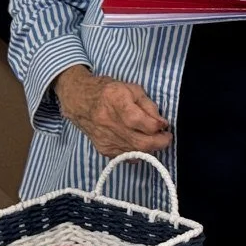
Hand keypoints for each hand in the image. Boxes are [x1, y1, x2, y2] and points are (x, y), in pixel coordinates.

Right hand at [54, 66, 171, 155]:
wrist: (79, 100)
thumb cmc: (108, 91)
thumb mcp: (132, 89)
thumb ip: (149, 106)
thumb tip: (161, 123)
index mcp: (117, 101)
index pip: (142, 122)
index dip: (158, 126)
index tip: (164, 125)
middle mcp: (109, 122)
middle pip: (141, 142)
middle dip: (160, 143)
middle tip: (166, 138)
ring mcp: (105, 138)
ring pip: (135, 152)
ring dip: (150, 148)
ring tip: (153, 139)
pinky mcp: (103, 148)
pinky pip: (126, 156)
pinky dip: (137, 152)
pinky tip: (138, 143)